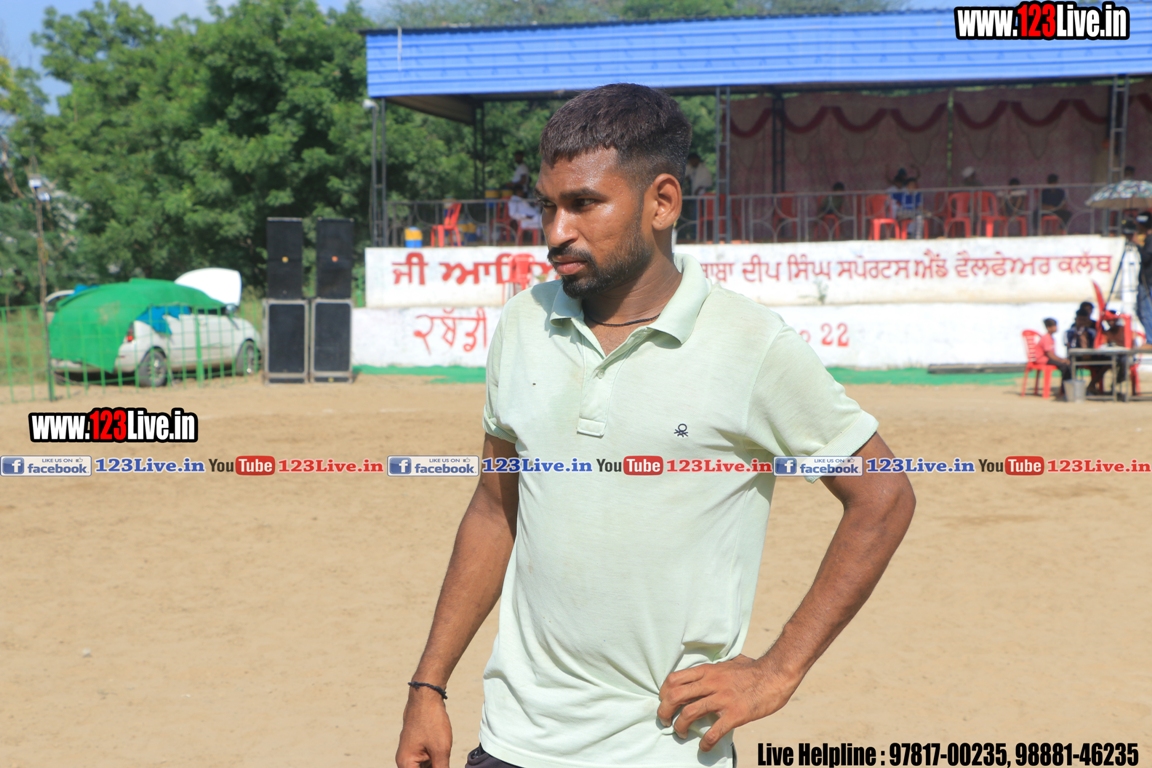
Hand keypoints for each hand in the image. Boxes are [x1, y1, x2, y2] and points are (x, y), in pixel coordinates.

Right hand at [396, 688, 451, 767]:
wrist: (426, 697)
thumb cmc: (431, 722)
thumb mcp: (440, 750)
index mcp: (406, 765)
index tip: (441, 763)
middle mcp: (404, 761)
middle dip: (436, 766)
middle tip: (444, 759)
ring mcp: (410, 753)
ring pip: (425, 767)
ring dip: (437, 764)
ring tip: (443, 751)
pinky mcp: (416, 746)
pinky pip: (426, 761)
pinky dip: (436, 761)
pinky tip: (444, 755)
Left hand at [657, 655, 801, 752]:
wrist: (775, 675)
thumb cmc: (754, 669)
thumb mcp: (729, 663)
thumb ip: (715, 669)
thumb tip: (708, 673)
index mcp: (707, 671)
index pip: (674, 679)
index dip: (664, 693)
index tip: (665, 702)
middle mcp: (711, 683)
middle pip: (675, 696)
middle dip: (664, 711)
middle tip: (665, 720)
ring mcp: (722, 699)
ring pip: (689, 713)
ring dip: (679, 727)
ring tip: (680, 733)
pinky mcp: (735, 714)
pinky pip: (714, 731)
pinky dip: (705, 742)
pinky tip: (704, 747)